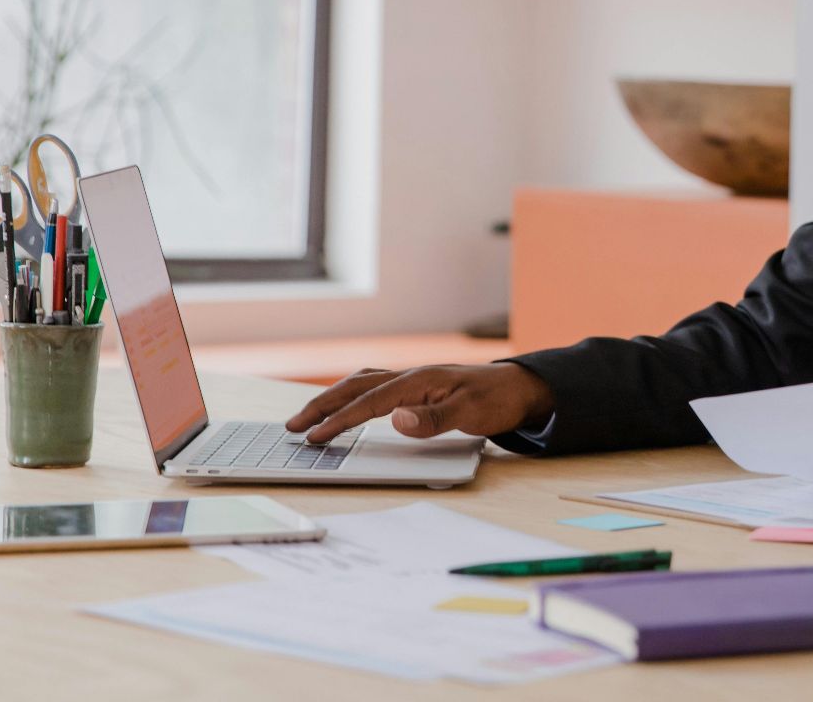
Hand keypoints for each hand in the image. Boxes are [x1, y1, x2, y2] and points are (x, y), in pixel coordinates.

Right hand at [284, 363, 555, 443]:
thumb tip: (396, 419)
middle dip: (322, 406)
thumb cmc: (497, 400)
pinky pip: (374, 386)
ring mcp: (413, 379)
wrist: (520, 386)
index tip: (314, 435)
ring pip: (361, 384)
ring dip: (333, 398)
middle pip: (355, 387)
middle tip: (292, 425)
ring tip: (308, 416)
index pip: (369, 402)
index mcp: (418, 381)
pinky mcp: (417, 385)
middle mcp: (410, 375)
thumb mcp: (471, 414)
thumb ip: (434, 418)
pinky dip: (352, 394)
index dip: (339, 419)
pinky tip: (347, 404)